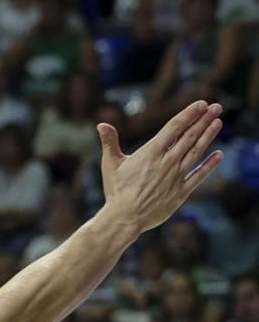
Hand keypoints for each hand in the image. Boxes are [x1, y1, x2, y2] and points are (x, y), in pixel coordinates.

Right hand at [96, 100, 223, 235]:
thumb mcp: (110, 163)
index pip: (173, 128)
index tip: (201, 104)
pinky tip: (219, 155)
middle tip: (216, 106)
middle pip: (188, 137)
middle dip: (203, 120)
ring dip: (208, 136)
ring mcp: (176, 177)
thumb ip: (109, 142)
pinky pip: (199, 176)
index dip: (188, 114)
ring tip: (218, 122)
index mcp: (150, 153)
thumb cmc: (116, 189)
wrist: (125, 217)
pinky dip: (210, 165)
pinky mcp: (181, 192)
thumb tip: (101, 124)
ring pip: (196, 152)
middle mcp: (166, 162)